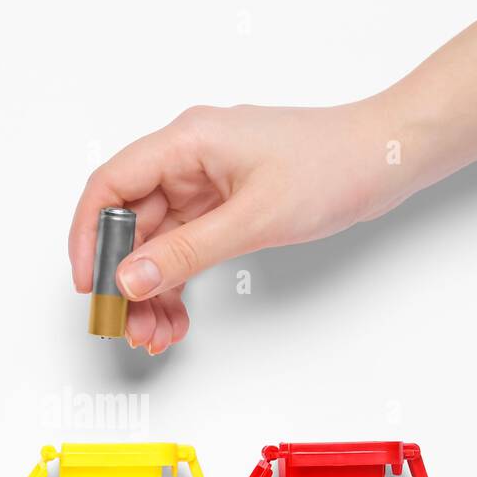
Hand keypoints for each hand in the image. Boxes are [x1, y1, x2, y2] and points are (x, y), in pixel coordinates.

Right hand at [68, 100, 412, 353]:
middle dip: (124, 280)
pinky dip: (177, 284)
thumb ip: (187, 253)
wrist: (387, 157)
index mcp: (187, 142)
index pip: (110, 186)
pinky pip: (184, 249)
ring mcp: (206, 184)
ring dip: (151, 291)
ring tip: (156, 334)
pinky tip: (177, 319)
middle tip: (126, 326)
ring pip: (156, 244)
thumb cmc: (333, 166)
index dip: (90, 237)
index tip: (89, 285)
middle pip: (130, 222)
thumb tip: (130, 279)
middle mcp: (189, 159)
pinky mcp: (224, 205)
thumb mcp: (254, 219)